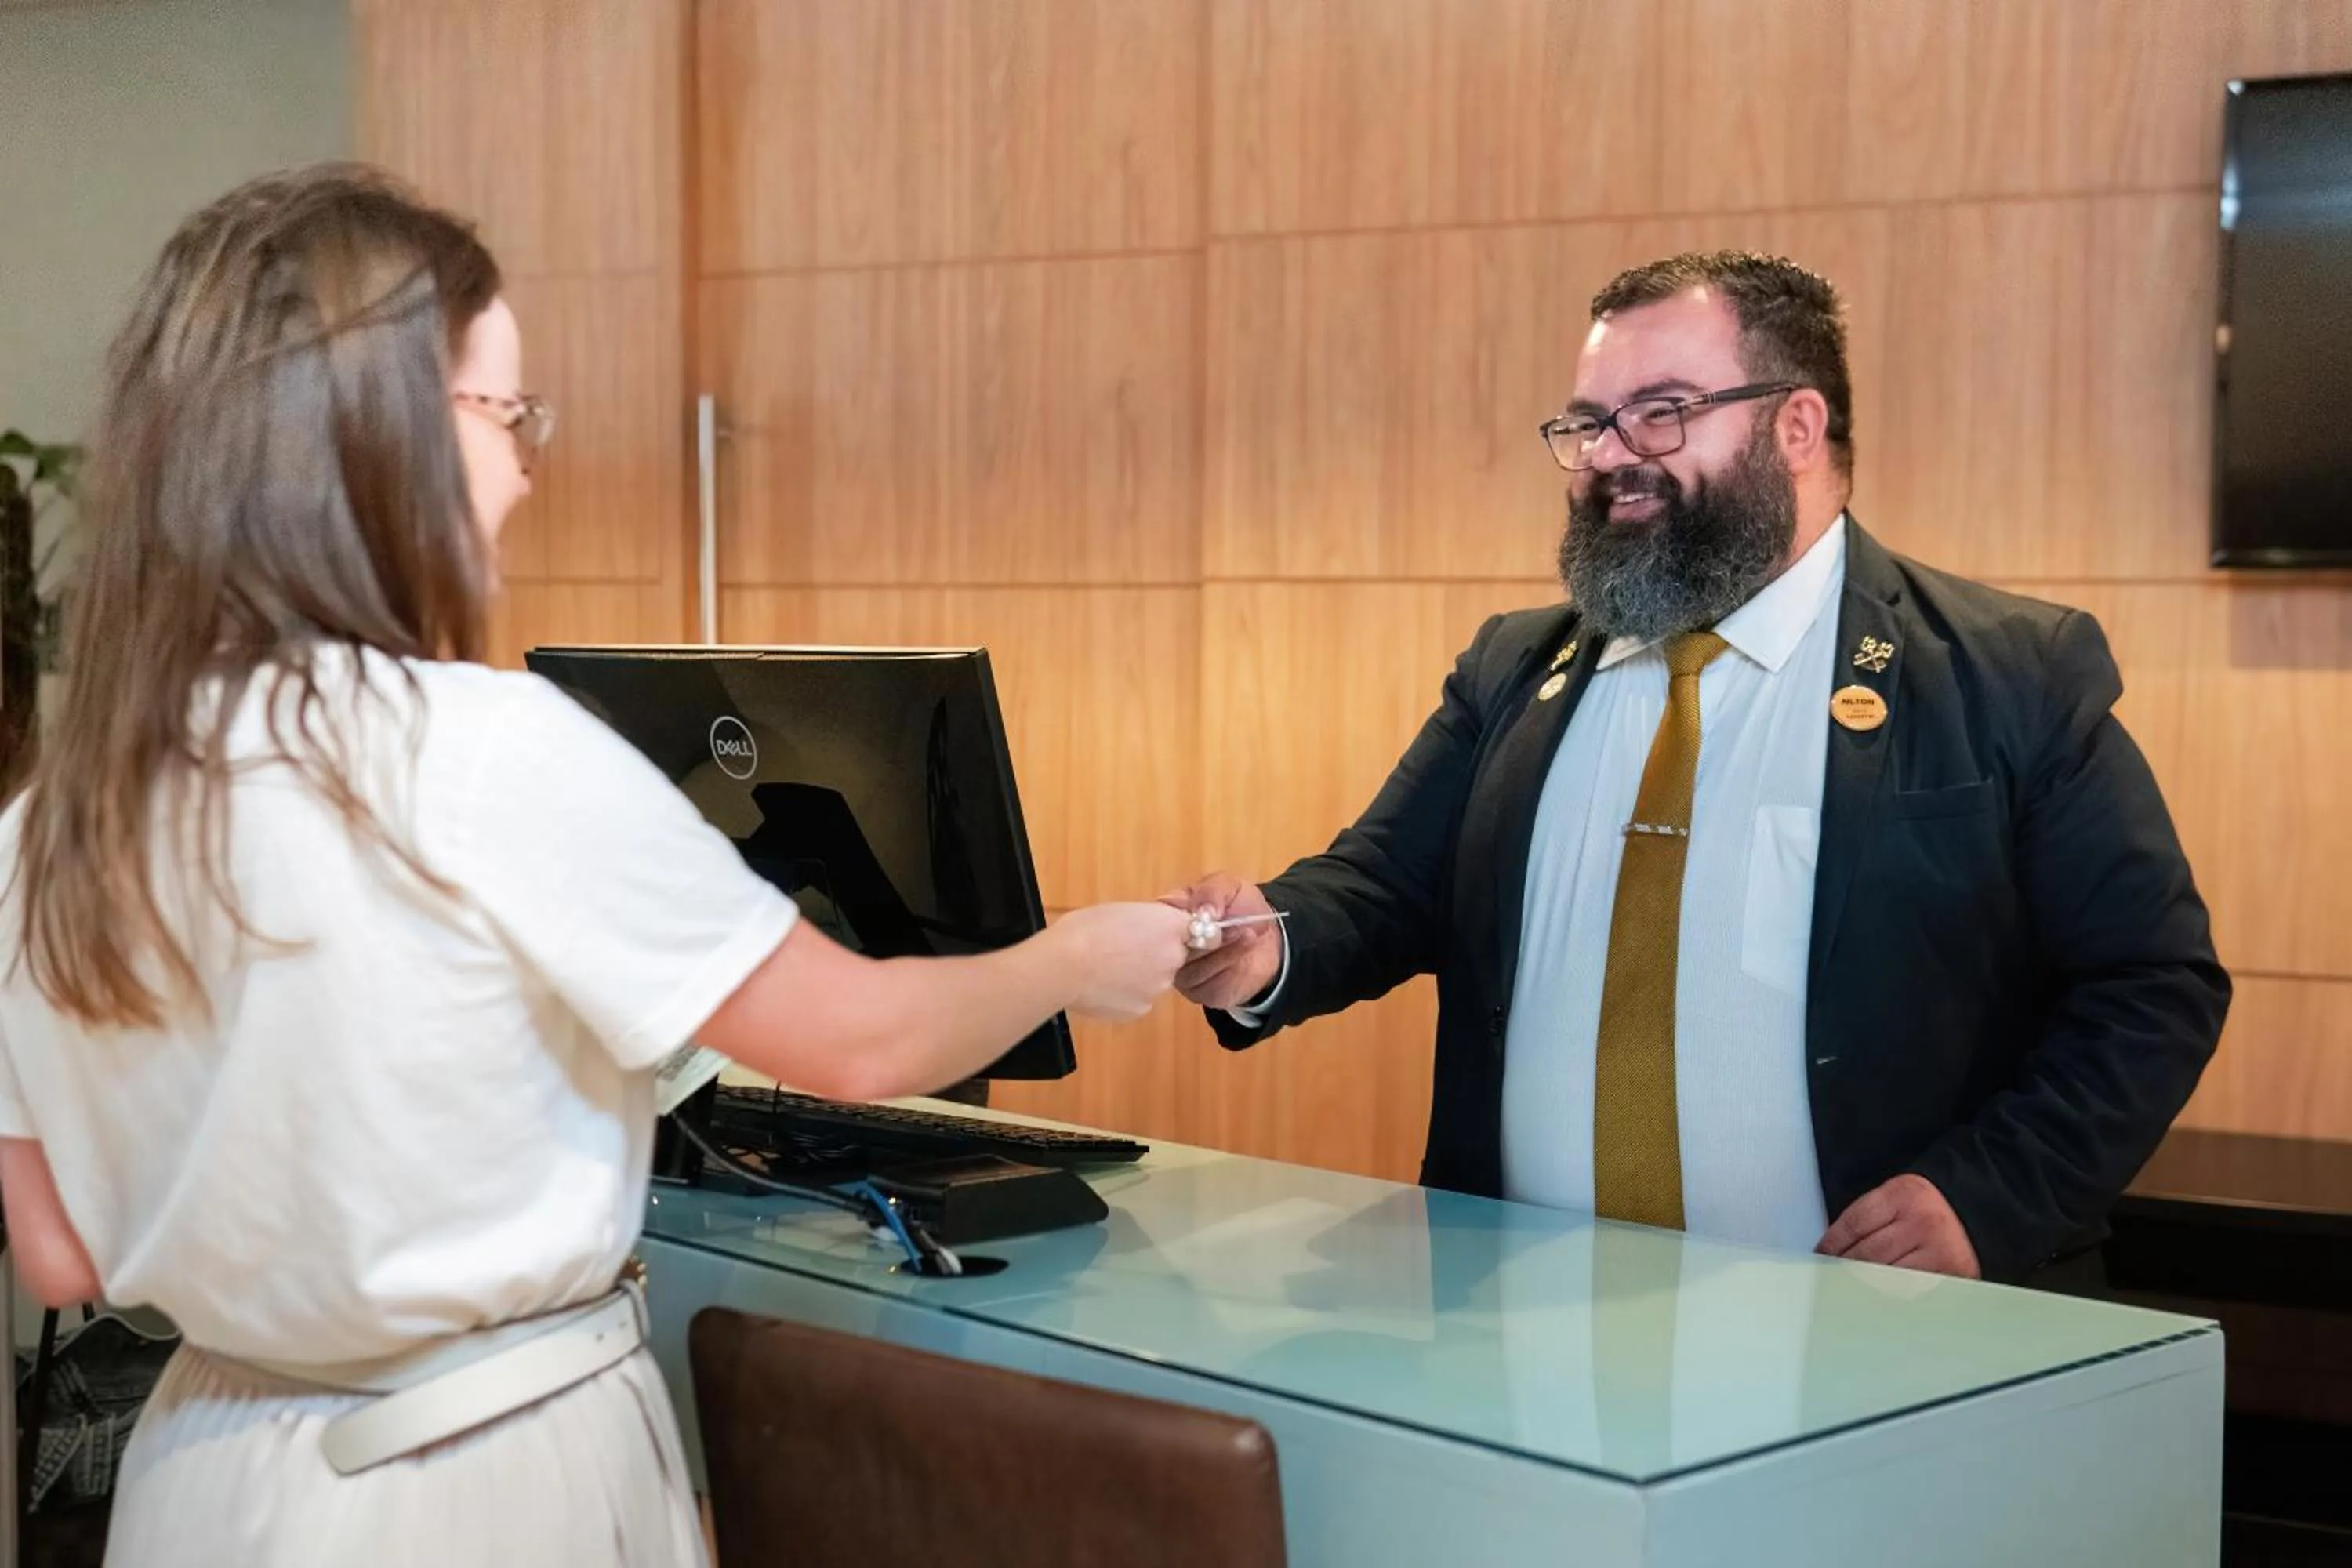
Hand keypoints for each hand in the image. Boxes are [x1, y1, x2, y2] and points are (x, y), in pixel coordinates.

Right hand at [1054, 902, 1194, 1020]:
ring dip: (1141, 975)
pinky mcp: (1141, 1009)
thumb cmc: (1087, 928)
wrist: (1065, 965)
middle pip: (1174, 955)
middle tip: (1125, 949)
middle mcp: (1173, 958)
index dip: (1174, 930)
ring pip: (1156, 979)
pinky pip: (1139, 998)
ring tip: (1108, 969)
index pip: (1194, 928)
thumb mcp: (1122, 910)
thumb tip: (1149, 931)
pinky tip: (1104, 986)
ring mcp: (1158, 987)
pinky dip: (1126, 993)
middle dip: (1156, 954)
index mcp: (1170, 926)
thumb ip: (1147, 922)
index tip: (1158, 932)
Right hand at [1157, 872, 1281, 1010]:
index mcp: (1166, 915)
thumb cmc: (1241, 907)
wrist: (1268, 940)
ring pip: (1188, 967)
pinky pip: (1204, 983)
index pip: (1153, 918)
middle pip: (1168, 948)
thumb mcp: (1228, 886)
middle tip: (1230, 923)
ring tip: (1247, 934)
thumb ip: (1212, 891)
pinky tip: (1243, 955)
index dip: (1176, 916)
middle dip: (1203, 935)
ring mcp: (1179, 971)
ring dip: (1221, 951)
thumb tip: (1202, 910)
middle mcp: (1166, 946)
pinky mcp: (1195, 991)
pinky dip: (1226, 967)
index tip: (1205, 911)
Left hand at [1816, 1174, 1980, 1277]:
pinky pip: (1910, 1289)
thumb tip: (1830, 1249)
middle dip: (1844, 1267)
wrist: (1974, 1212)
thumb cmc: (1927, 1208)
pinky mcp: (1952, 1273)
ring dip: (1864, 1284)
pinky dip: (1891, 1293)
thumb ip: (1866, 1218)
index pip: (1855, 1224)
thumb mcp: (1895, 1197)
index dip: (1832, 1244)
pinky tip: (1878, 1294)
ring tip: (1848, 1288)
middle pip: (1868, 1253)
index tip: (1821, 1255)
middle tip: (1828, 1277)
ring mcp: (1939, 1248)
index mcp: (1903, 1194)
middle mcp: (1922, 1220)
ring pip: (1887, 1275)